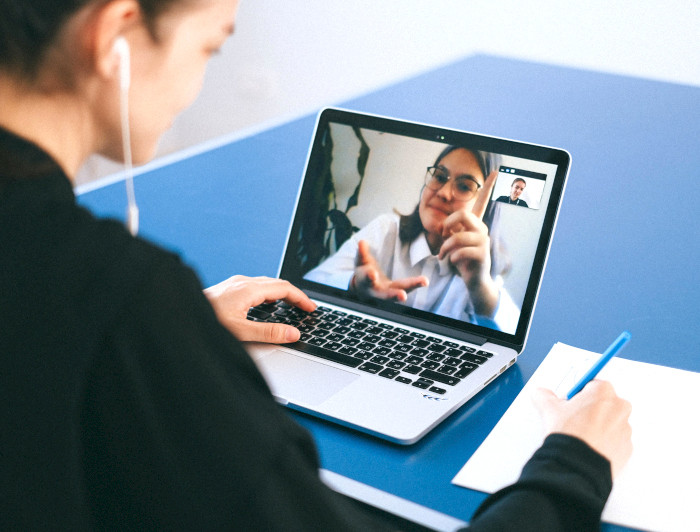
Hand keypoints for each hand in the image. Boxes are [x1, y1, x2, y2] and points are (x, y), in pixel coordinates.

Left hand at [204, 275, 315, 343]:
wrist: (179, 315)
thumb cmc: (206, 323)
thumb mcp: (241, 333)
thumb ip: (269, 333)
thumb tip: (293, 333)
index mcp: (248, 289)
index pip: (284, 288)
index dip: (301, 298)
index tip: (311, 308)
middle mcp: (242, 282)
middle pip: (277, 283)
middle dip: (294, 295)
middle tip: (306, 308)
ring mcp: (234, 283)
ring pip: (266, 283)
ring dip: (282, 293)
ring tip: (291, 305)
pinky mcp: (227, 287)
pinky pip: (255, 285)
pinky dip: (268, 293)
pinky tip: (266, 303)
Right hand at [352, 240, 427, 301]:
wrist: (364, 289)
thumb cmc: (364, 273)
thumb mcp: (361, 262)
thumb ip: (362, 253)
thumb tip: (362, 242)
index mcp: (366, 282)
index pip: (367, 279)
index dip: (369, 276)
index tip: (373, 274)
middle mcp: (377, 291)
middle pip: (386, 295)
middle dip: (394, 295)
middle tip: (403, 296)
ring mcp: (388, 294)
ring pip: (399, 294)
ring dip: (411, 290)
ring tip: (423, 282)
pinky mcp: (397, 292)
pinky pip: (407, 289)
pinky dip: (415, 284)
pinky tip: (425, 281)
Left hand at [438, 170, 498, 313]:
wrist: (474, 280)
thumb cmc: (462, 260)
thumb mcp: (453, 243)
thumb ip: (450, 232)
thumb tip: (444, 227)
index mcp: (475, 224)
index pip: (483, 202)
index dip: (488, 187)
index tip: (495, 171)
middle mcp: (481, 229)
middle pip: (462, 215)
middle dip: (446, 225)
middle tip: (442, 236)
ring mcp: (483, 241)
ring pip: (457, 236)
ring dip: (445, 248)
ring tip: (442, 256)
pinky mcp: (482, 254)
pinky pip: (460, 251)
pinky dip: (451, 258)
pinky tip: (453, 262)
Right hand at [532, 380, 632, 478]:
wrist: (578, 464)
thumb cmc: (569, 433)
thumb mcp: (549, 409)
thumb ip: (544, 396)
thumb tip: (541, 394)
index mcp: (603, 391)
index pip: (591, 385)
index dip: (579, 394)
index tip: (571, 401)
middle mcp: (619, 407)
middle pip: (604, 403)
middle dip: (591, 409)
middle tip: (574, 419)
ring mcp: (625, 429)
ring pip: (611, 423)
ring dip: (598, 426)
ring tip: (580, 436)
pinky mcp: (627, 448)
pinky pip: (615, 441)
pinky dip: (604, 443)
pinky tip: (589, 447)